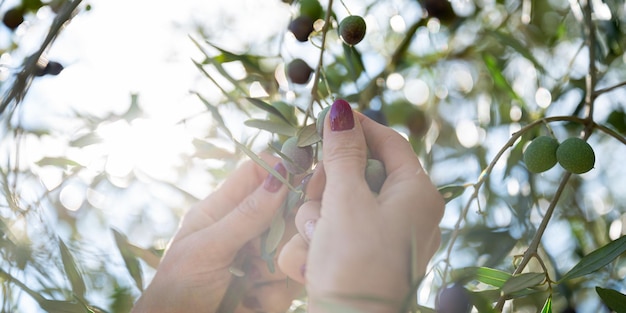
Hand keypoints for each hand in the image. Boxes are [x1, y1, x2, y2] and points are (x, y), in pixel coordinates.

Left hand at [132, 154, 302, 312]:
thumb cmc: (178, 287)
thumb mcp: (207, 247)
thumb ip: (246, 214)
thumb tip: (281, 174)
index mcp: (223, 209)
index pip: (258, 173)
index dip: (281, 169)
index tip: (304, 175)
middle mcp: (248, 230)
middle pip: (287, 210)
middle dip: (282, 232)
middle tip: (259, 249)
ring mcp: (263, 258)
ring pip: (294, 247)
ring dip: (273, 268)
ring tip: (247, 282)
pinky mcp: (274, 287)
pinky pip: (293, 280)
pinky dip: (273, 294)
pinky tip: (250, 301)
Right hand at [278, 100, 444, 311]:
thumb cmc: (355, 262)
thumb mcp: (346, 199)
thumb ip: (342, 153)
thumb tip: (341, 108)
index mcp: (416, 193)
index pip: (390, 142)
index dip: (359, 126)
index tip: (329, 116)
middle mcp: (405, 213)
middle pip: (357, 174)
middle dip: (328, 186)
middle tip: (318, 198)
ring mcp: (382, 238)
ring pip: (337, 205)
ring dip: (316, 219)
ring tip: (317, 242)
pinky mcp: (360, 259)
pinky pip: (332, 233)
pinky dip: (317, 244)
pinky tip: (314, 264)